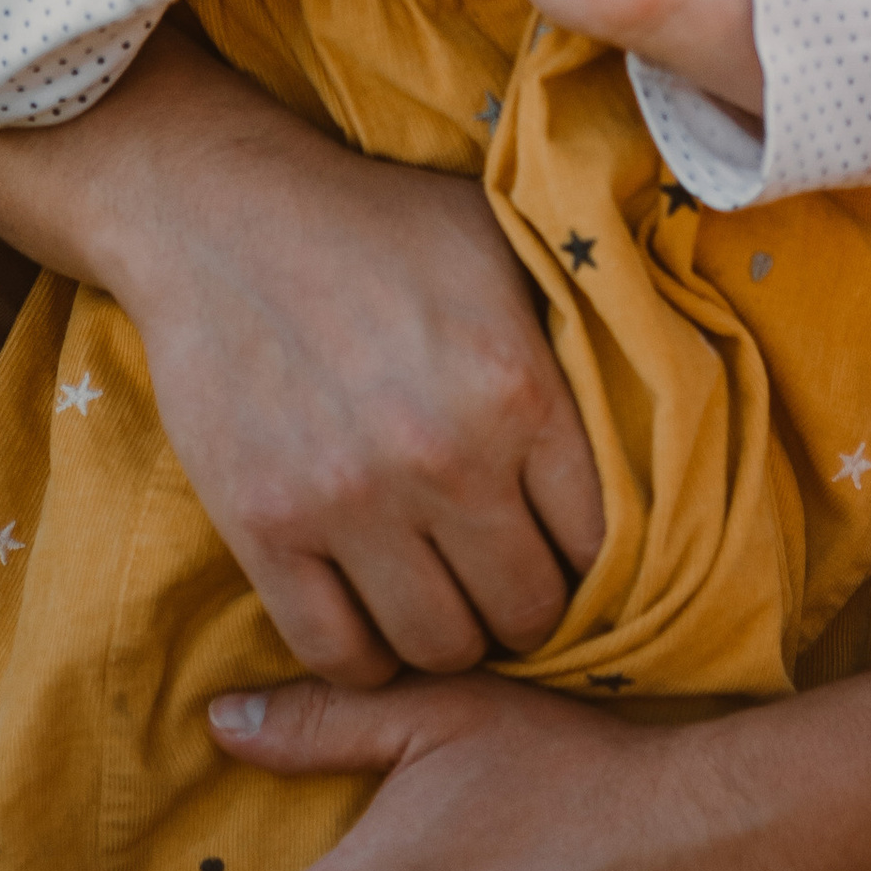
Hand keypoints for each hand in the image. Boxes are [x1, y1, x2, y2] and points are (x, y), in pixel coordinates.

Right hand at [112, 54, 606, 683]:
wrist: (221, 216)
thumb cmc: (377, 223)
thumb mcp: (502, 244)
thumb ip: (573, 331)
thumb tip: (649, 402)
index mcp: (518, 387)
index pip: (599, 542)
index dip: (592, 559)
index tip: (565, 550)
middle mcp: (444, 457)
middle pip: (525, 611)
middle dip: (526, 607)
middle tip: (504, 580)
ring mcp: (350, 501)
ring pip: (439, 647)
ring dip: (450, 636)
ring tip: (442, 597)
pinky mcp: (267, 528)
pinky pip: (336, 652)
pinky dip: (364, 654)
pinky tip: (372, 617)